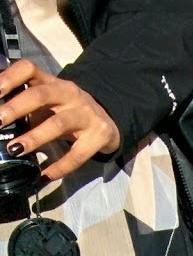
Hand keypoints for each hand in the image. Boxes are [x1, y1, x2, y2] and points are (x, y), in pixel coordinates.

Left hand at [0, 59, 120, 182]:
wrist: (108, 122)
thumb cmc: (69, 111)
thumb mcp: (49, 101)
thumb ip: (27, 105)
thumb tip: (1, 120)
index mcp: (52, 82)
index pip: (29, 69)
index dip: (9, 78)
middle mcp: (69, 94)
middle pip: (40, 95)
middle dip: (16, 108)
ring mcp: (86, 115)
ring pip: (58, 124)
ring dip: (34, 137)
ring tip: (15, 149)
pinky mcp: (98, 137)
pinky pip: (77, 154)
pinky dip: (60, 166)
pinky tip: (44, 175)